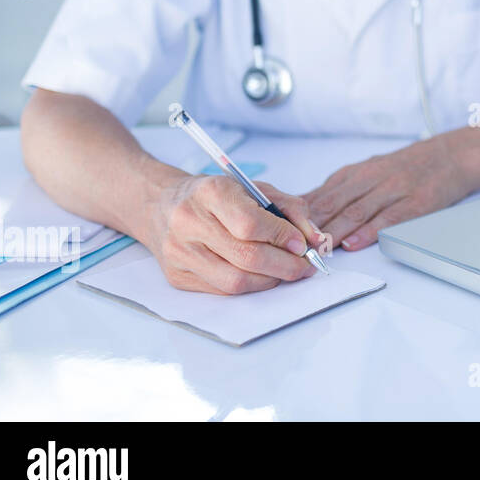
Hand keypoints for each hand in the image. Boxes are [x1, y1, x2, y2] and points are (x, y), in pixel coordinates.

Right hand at [145, 174, 325, 293]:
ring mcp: (179, 252)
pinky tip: (262, 276)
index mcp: (210, 193)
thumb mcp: (255, 188)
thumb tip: (317, 239)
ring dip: (270, 280)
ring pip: (235, 281)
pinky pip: (222, 290)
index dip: (282, 238)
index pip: (251, 224)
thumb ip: (291, 209)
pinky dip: (250, 286)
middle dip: (285, 266)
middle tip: (305, 266)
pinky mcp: (177, 276)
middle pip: (246, 257)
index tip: (303, 244)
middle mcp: (188, 223)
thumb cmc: (216, 196)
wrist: (162, 205)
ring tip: (286, 272)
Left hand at [304, 134, 473, 250]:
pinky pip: (389, 218)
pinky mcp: (414, 203)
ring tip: (317, 249)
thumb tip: (299, 211)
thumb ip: (335, 192)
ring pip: (356, 212)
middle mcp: (369, 180)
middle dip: (309, 227)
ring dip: (334, 232)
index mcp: (353, 174)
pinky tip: (355, 243)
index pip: (318, 196)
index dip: (296, 216)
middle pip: (332, 204)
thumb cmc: (404, 168)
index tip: (279, 232)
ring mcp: (392, 190)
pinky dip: (369, 231)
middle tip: (291, 246)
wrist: (448, 156)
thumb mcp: (366, 172)